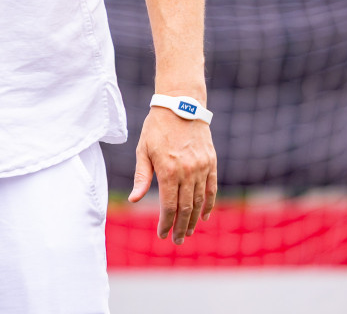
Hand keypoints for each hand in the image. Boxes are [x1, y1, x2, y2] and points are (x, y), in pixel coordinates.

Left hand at [129, 107, 217, 244]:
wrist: (180, 106)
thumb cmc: (156, 128)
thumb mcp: (143, 150)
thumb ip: (141, 177)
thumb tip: (135, 200)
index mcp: (168, 170)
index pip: (169, 205)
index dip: (166, 223)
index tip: (162, 234)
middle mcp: (188, 171)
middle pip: (186, 208)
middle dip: (180, 227)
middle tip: (176, 240)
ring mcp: (202, 168)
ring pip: (200, 202)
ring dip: (194, 220)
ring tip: (188, 232)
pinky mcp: (211, 163)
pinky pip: (211, 189)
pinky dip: (209, 205)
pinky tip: (203, 216)